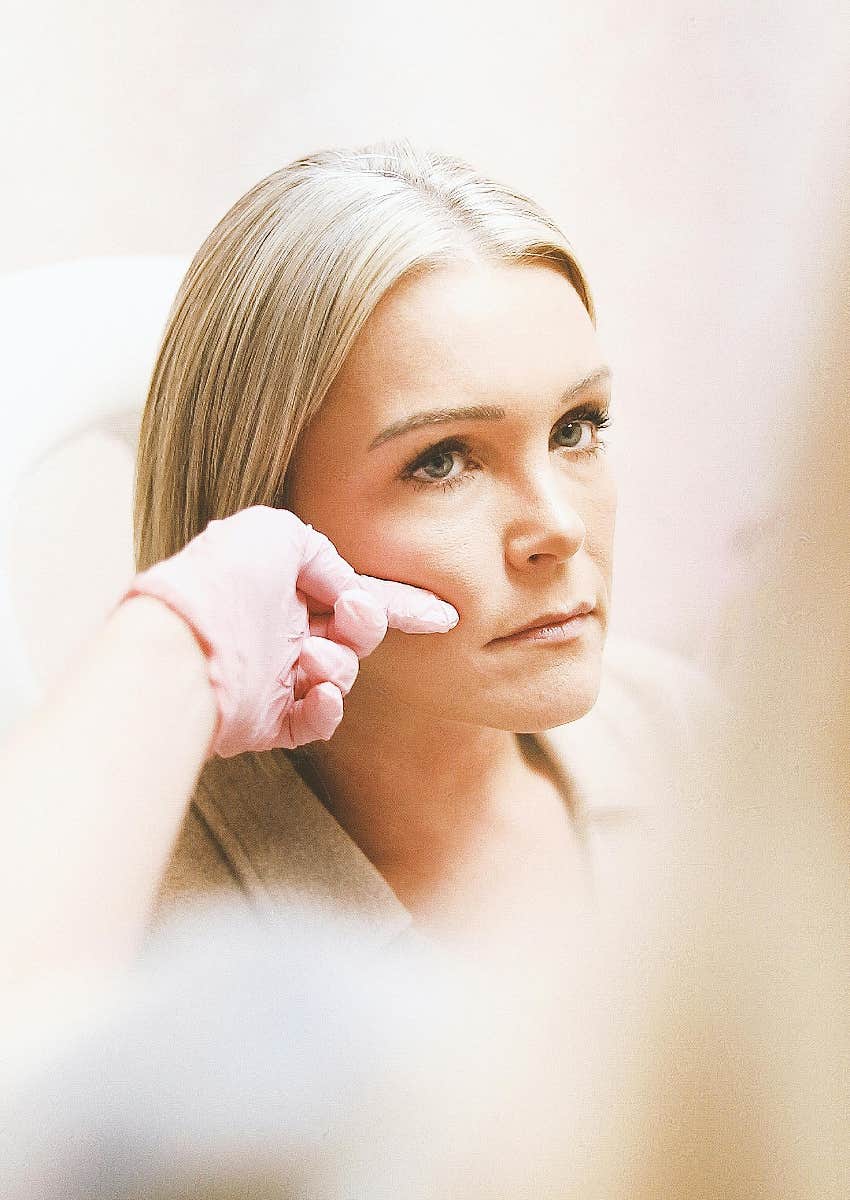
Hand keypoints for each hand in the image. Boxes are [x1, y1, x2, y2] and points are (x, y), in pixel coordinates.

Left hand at [120, 506, 457, 757]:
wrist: (183, 643)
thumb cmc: (223, 579)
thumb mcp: (277, 532)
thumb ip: (321, 552)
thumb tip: (343, 590)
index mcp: (285, 588)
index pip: (353, 594)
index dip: (401, 605)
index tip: (443, 615)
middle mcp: (281, 631)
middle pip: (355, 636)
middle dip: (365, 625)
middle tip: (350, 617)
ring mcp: (274, 676)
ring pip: (341, 676)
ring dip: (338, 665)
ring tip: (307, 658)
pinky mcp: (266, 720)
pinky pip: (316, 721)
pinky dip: (325, 709)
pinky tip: (313, 692)